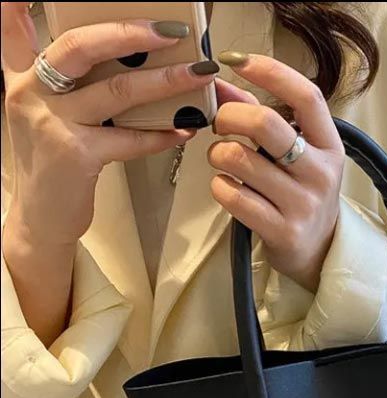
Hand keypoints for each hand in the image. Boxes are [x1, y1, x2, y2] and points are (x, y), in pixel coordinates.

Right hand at [1, 3, 216, 249]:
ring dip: (165, 81)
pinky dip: (161, 135)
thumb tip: (117, 58)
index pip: (13, 30)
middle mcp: (31, 93)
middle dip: (131, 33)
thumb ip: (61, 81)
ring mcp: (53, 123)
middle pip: (82, 47)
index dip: (17, 5)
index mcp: (22, 77)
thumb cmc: (53, 162)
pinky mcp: (76, 155)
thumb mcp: (44, 113)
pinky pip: (129, 138)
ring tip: (199, 75)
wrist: (42, 218)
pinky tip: (185, 129)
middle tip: (173, 31)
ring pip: (117, 91)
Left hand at [208, 55, 344, 292]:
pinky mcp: (281, 231)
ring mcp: (302, 205)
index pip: (307, 97)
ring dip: (218, 154)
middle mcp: (320, 174)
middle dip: (229, 116)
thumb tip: (220, 82)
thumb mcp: (296, 155)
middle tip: (220, 124)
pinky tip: (227, 187)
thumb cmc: (300, 193)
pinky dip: (219, 186)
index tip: (238, 60)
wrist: (318, 251)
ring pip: (239, 159)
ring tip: (223, 160)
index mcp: (330, 147)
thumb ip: (260, 116)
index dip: (271, 72)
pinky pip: (232, 196)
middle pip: (265, 123)